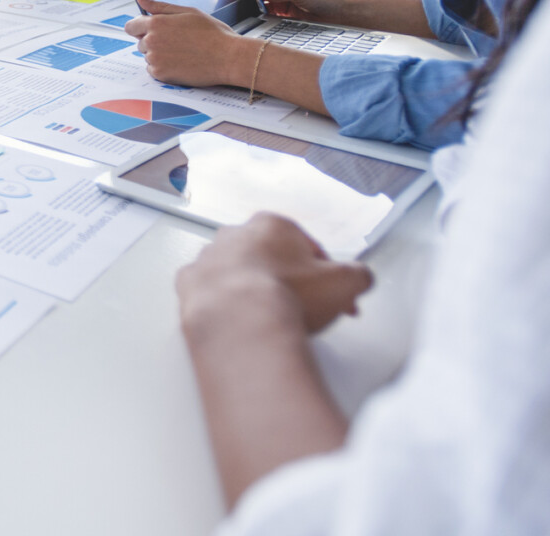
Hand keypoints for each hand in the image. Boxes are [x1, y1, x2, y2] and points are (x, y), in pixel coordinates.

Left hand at [123, 0, 252, 86]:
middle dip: (154, 41)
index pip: (131, 26)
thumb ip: (160, 6)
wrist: (229, 58)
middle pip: (141, 42)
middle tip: (178, 41)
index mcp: (156, 23)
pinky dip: (164, 68)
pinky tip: (181, 62)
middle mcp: (151, 41)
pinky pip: (153, 70)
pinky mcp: (161, 75)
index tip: (151, 30)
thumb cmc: (213, 34)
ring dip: (159, 55)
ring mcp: (155, 59)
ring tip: (183, 52)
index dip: (141, 27)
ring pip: (148, 56)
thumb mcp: (187, 12)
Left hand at [178, 212, 373, 337]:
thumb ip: (359, 275)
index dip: (325, 276)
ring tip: (269, 319)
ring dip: (251, 291)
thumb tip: (360, 277)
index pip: (306, 247)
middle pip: (269, 258)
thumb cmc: (289, 298)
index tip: (332, 298)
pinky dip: (222, 305)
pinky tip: (238, 321)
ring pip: (236, 273)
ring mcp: (207, 258)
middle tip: (302, 310)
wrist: (241, 324)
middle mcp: (234, 235)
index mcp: (272, 225)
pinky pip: (209, 292)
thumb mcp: (347, 283)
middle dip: (287, 281)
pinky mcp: (188, 285)